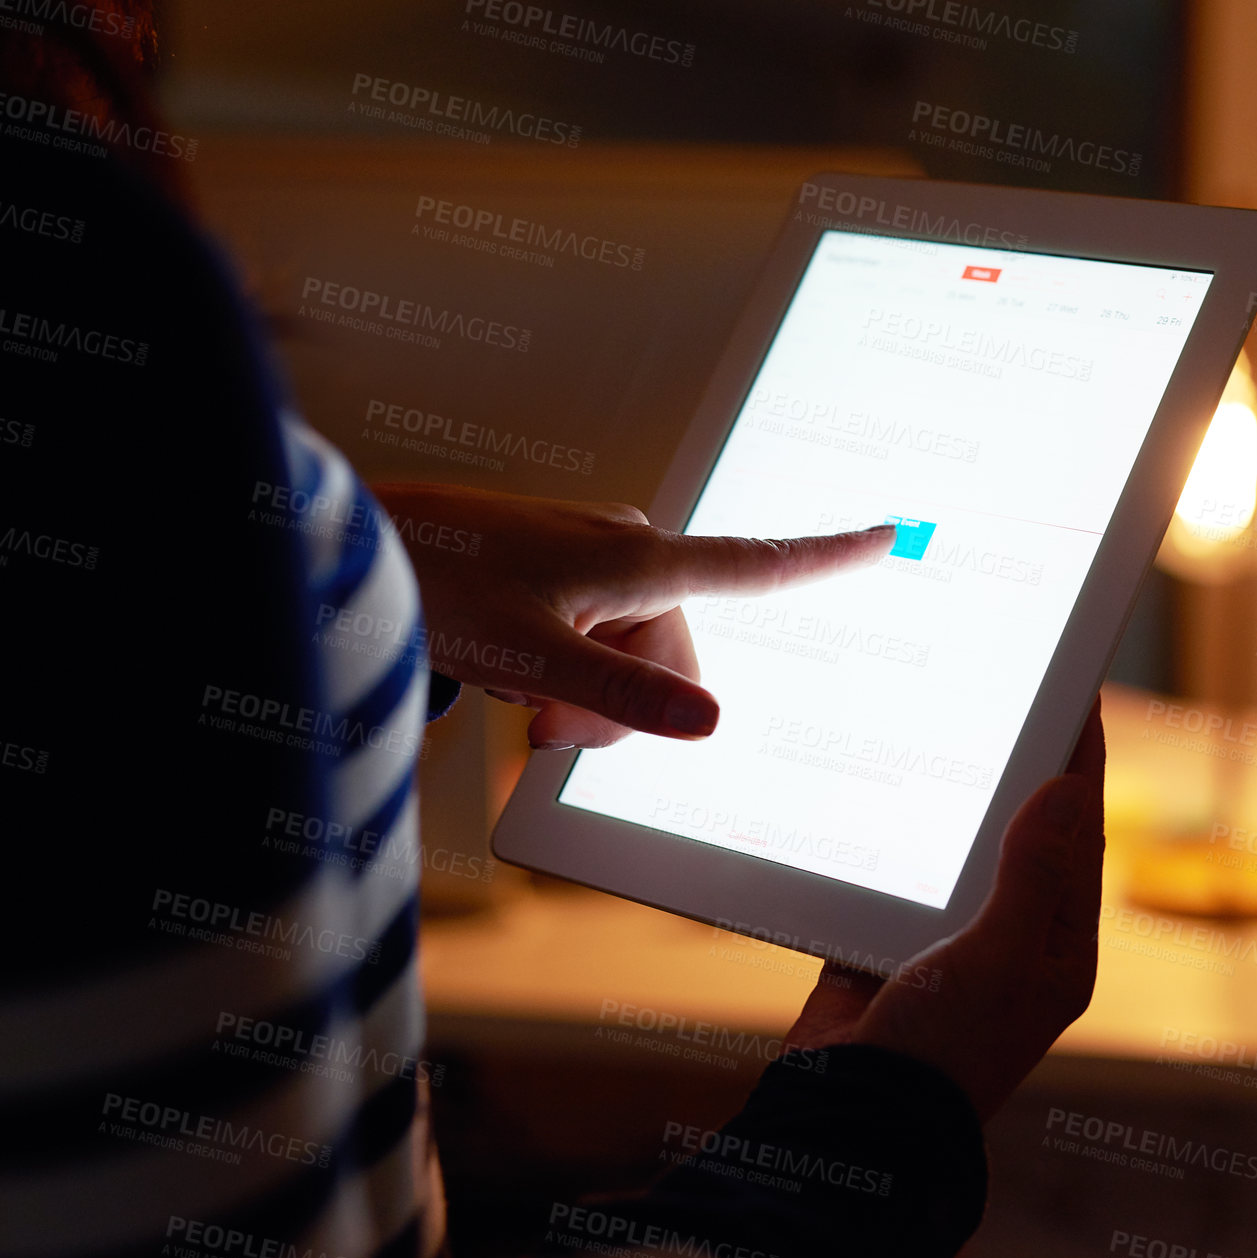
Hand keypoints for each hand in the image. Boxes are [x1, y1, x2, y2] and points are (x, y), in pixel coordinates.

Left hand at [369, 483, 895, 748]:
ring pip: (635, 659)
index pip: (754, 564)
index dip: (827, 556)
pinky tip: (516, 668)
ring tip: (518, 686)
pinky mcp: (564, 573)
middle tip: (544, 719)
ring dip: (585, 694)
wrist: (365, 551)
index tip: (890, 534)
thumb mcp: (531, 655)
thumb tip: (711, 723)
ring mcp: (594, 562)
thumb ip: (620, 693)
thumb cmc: (441, 584)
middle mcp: (627, 553)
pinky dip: (567, 671)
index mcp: (637, 560)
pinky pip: (598, 640)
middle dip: (622, 706)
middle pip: (678, 659)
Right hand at [782, 698, 1105, 1120]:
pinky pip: (896, 873)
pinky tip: (877, 792)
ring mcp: (946, 940)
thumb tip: (1066, 788)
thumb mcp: (1002, 962)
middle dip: (1019, 770)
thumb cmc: (943, 1052)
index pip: (1080, 836)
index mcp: (1056, 947)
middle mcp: (1008, 940)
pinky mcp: (887, 941)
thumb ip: (1033, 876)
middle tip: (1009, 697)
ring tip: (946, 729)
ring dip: (951, 798)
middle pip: (1021, 833)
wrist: (852, 1118)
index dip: (1082, 765)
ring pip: (956, 848)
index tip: (1080, 698)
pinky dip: (889, 836)